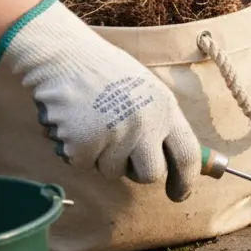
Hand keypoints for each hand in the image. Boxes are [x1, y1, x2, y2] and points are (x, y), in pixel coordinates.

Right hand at [0, 0, 199, 200]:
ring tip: (95, 125)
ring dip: (104, 158)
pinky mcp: (84, 144)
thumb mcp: (148, 91)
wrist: (63, 55)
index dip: (186, 181)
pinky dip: (78, 151)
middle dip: (137, 172)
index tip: (179, 194)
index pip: (187, 156)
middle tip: (124, 156)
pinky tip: (76, 124)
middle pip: (151, 175)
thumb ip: (163, 123)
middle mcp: (145, 125)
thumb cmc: (107, 74)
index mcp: (165, 109)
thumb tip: (177, 159)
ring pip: (114, 172)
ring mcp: (114, 135)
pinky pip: (85, 165)